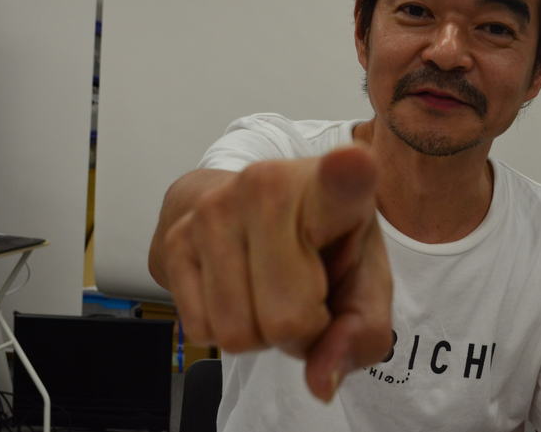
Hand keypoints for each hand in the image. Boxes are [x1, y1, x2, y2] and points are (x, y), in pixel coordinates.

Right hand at [159, 146, 392, 400]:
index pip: (340, 181)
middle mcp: (268, 186)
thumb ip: (362, 333)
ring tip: (270, 287)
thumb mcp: (364, 281)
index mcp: (333, 188)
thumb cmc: (322, 243)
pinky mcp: (175, 237)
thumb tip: (320, 379)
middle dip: (298, 330)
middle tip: (303, 293)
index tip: (353, 161)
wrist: (250, 204)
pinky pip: (201, 330)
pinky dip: (224, 329)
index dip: (346, 175)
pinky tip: (239, 288)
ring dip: (259, 332)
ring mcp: (214, 209)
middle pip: (285, 319)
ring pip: (237, 333)